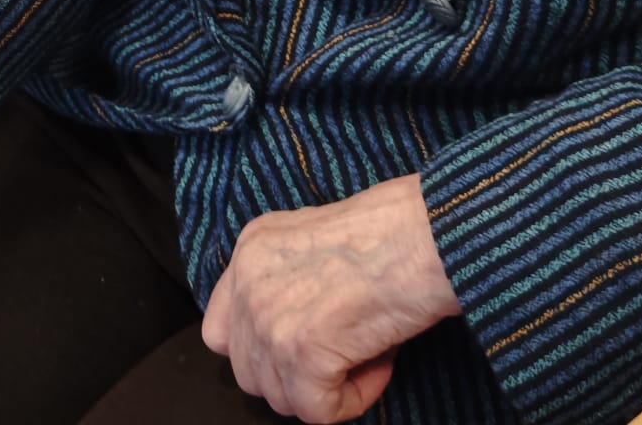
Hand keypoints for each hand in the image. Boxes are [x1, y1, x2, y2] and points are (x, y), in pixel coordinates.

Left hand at [201, 175, 459, 420]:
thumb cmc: (388, 234)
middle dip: (296, 377)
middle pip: (249, 374)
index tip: (299, 350)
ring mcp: (269, 319)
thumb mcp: (312, 239)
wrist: (422, 235)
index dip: (260, 352)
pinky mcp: (300, 353)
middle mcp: (248, 282)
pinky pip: (318, 412)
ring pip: (282, 398)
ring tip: (367, 350)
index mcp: (250, 250)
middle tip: (343, 353)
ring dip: (328, 388)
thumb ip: (284, 280)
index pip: (219, 331)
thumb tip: (288, 334)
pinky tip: (379, 362)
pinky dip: (353, 400)